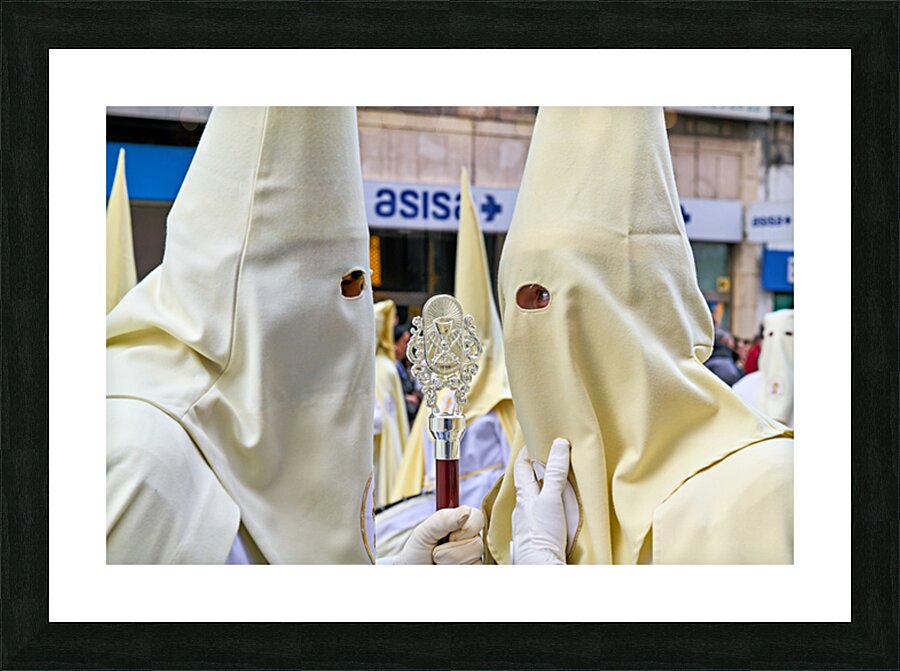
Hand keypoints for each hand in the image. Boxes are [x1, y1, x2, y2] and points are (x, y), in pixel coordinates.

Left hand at [396, 506, 483, 564]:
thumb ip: (443, 519)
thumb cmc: (417, 551)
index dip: (468, 528)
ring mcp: (473, 559)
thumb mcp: (425, 531)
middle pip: (477, 544)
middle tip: (436, 552)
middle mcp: (471, 540)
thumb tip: (465, 512)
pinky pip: (472, 571)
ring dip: (450, 563)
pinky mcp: (473, 571)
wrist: (411, 574)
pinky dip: (454, 572)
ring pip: (474, 560)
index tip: (451, 536)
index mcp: (461, 524)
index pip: (478, 517)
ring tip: (438, 563)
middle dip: (452, 551)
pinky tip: (445, 570)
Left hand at [512, 438, 569, 564]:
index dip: (528, 452)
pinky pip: (538, 513)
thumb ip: (555, 473)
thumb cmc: (543, 534)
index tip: (537, 440)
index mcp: (524, 495)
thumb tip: (559, 444)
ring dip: (542, 487)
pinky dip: (545, 504)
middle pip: (528, 481)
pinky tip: (553, 508)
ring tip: (555, 479)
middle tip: (549, 455)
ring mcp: (526, 521)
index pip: (523, 466)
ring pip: (533, 497)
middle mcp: (522, 507)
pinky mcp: (534, 533)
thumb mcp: (551, 498)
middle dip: (536, 468)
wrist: (540, 566)